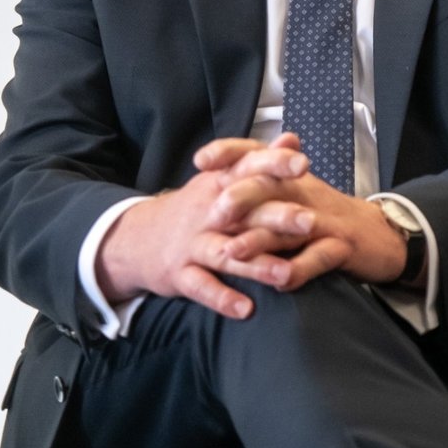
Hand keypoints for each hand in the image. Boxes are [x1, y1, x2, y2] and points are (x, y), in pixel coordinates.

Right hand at [93, 134, 314, 317]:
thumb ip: (257, 161)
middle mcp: (206, 212)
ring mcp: (192, 243)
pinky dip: (222, 298)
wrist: (137, 239)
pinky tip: (245, 309)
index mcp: (217, 185)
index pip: (246, 168)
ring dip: (255, 264)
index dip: (273, 164)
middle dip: (276, 216)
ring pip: (225, 252)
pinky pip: (201, 286)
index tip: (302, 164)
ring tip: (285, 274)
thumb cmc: (194, 209)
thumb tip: (292, 138)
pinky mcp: (180, 273)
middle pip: (242, 211)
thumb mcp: (219, 180)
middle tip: (310, 222)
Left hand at [211, 156, 407, 290]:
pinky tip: (279, 283)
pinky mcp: (342, 247)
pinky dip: (298, 270)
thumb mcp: (292, 193)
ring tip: (232, 253)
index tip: (199, 161)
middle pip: (270, 186)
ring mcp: (324, 220)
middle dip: (240, 198)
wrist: (380, 236)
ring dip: (259, 240)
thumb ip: (258, 182)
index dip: (228, 154)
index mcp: (288, 176)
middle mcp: (304, 192)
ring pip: (289, 226)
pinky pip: (318, 258)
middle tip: (214, 212)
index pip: (256, 154)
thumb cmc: (324, 216)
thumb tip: (216, 173)